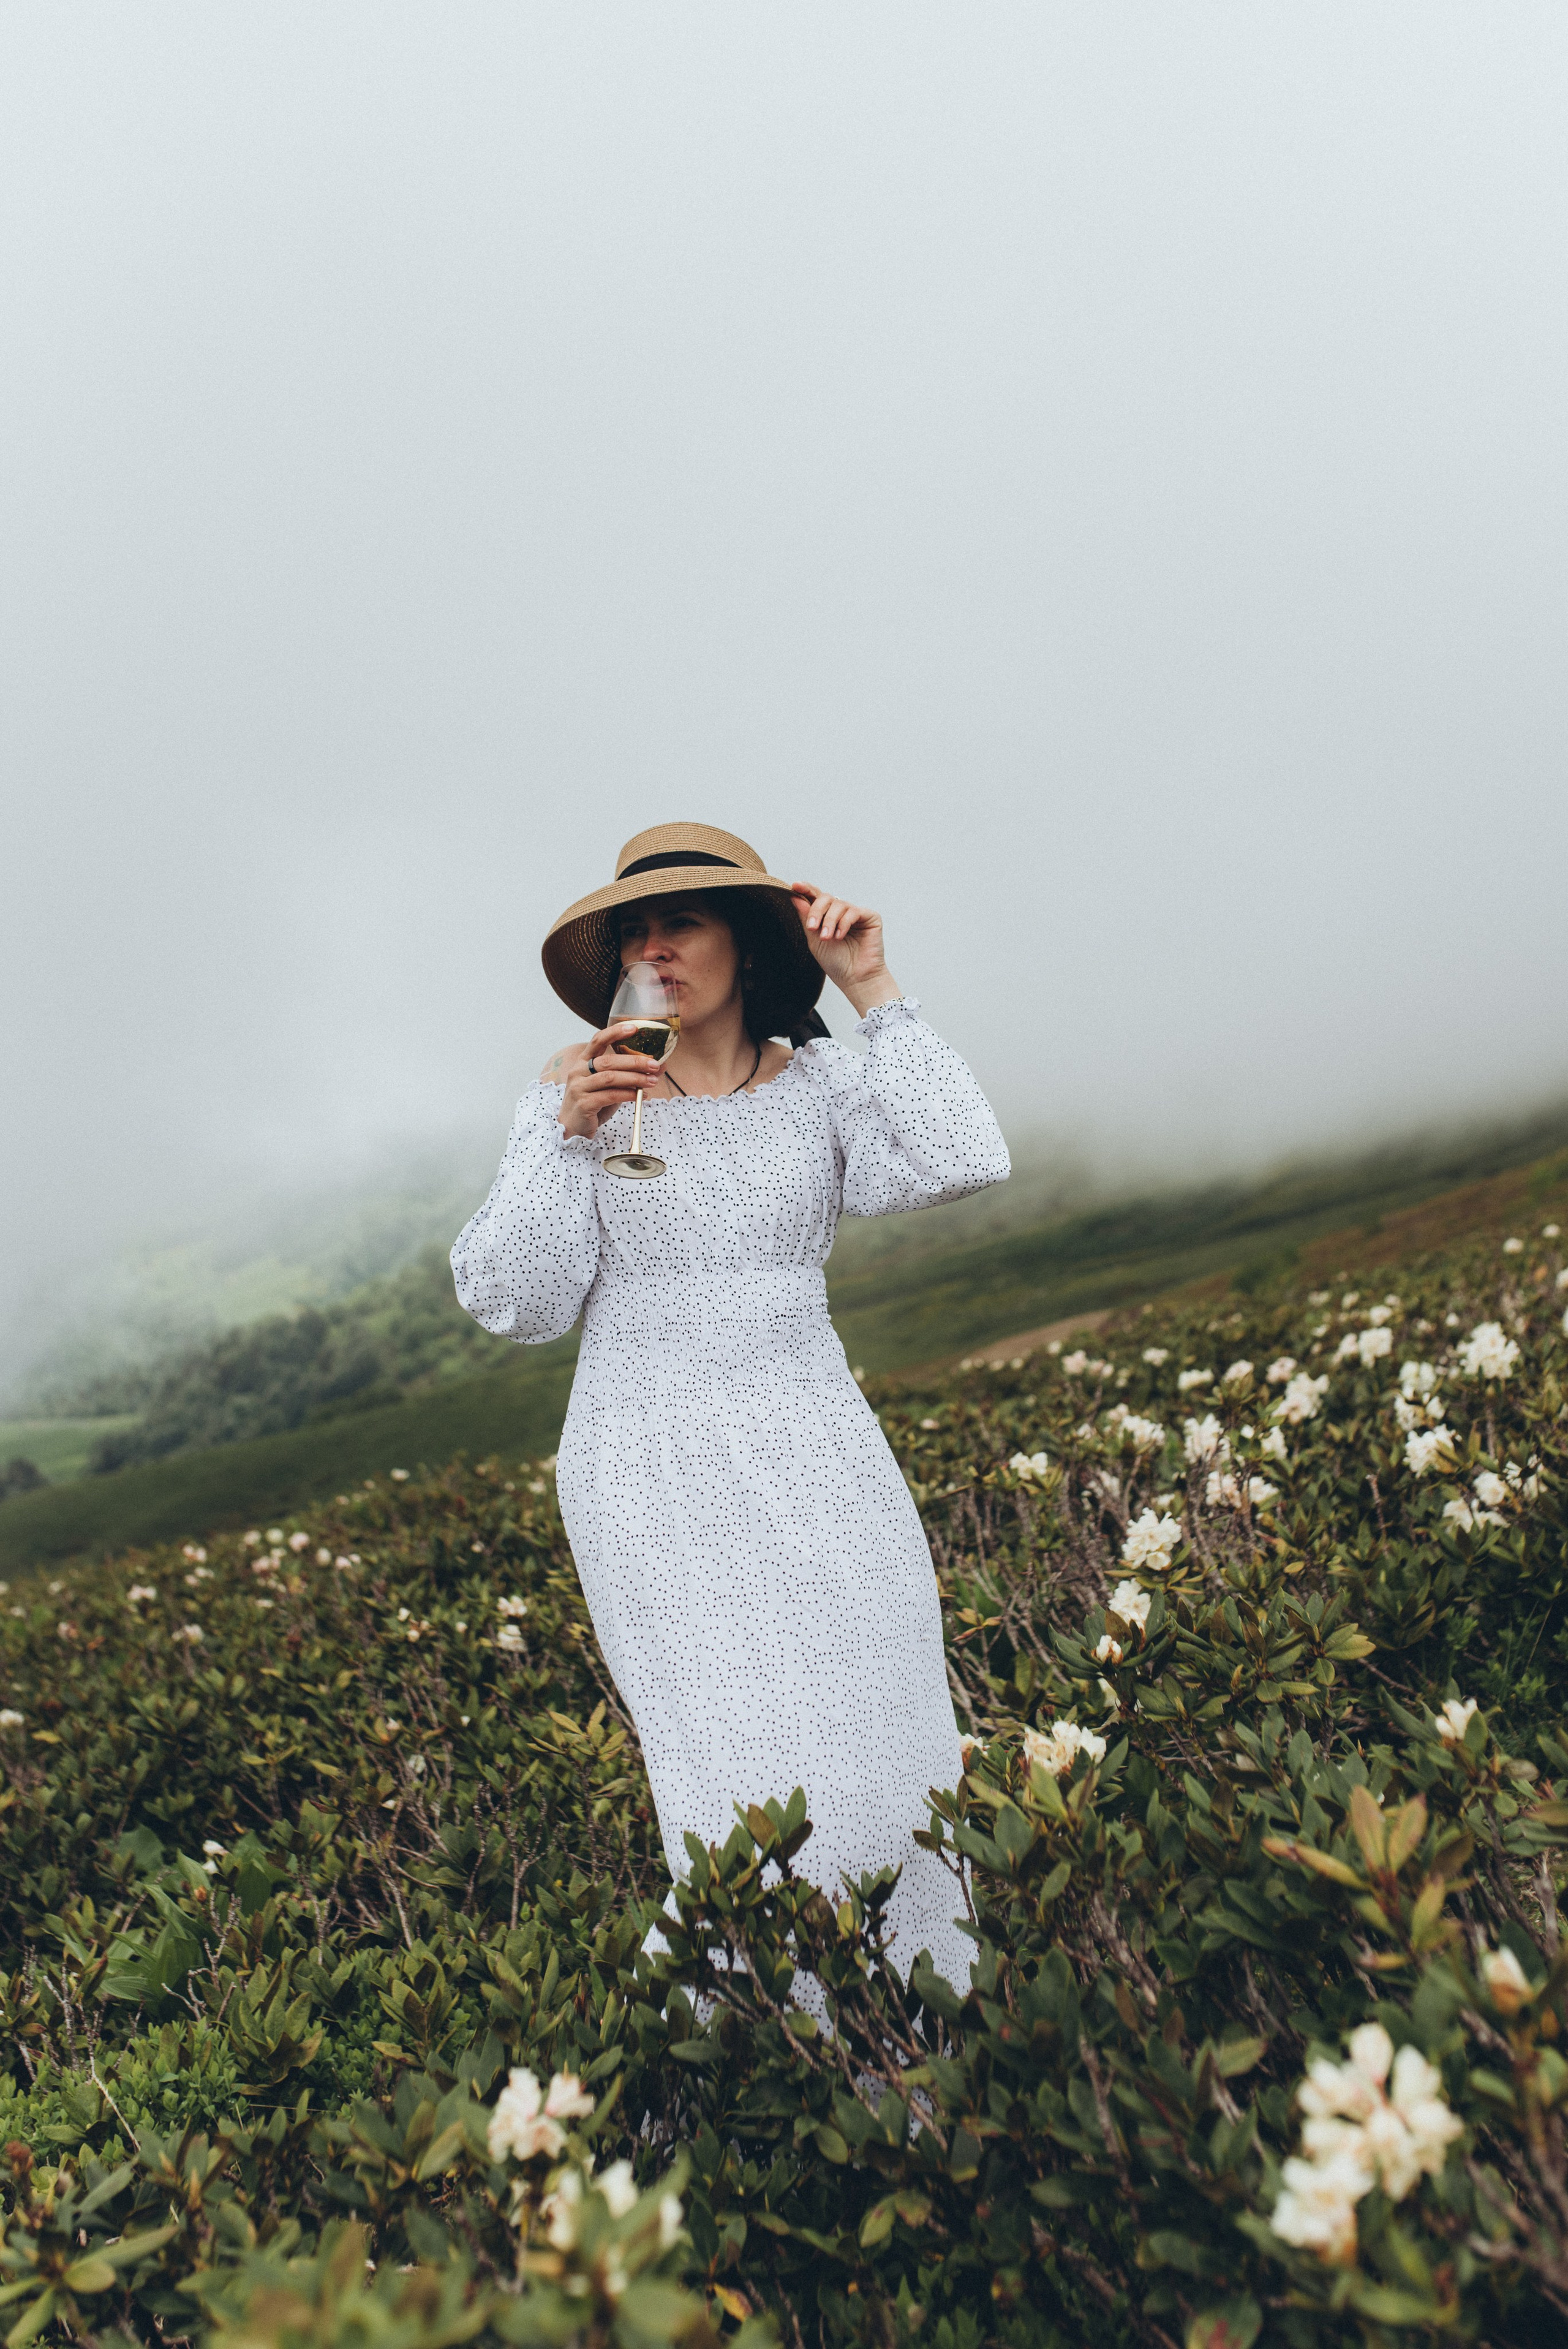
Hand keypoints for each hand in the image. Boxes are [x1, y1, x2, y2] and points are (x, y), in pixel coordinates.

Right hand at [558, 1022, 663, 1138]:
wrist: (573, 1127)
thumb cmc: (594, 1103)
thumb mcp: (611, 1086)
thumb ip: (629, 1074)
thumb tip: (660, 1065)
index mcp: (583, 1062)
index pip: (598, 1040)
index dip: (615, 1032)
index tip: (634, 1027)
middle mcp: (578, 1071)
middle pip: (609, 1061)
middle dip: (635, 1061)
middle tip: (654, 1064)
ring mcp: (579, 1087)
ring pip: (610, 1078)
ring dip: (635, 1078)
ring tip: (652, 1081)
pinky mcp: (583, 1104)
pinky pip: (609, 1095)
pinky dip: (628, 1094)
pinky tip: (640, 1096)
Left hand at [790, 883, 900, 1016]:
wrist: (855, 978)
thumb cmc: (836, 962)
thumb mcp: (814, 940)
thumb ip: (806, 918)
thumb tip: (795, 897)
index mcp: (827, 916)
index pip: (816, 898)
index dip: (806, 889)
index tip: (795, 886)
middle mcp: (842, 913)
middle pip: (826, 898)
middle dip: (816, 910)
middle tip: (812, 927)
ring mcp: (856, 914)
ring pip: (838, 904)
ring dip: (829, 921)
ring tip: (827, 938)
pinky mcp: (871, 917)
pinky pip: (853, 911)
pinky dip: (843, 923)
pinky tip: (840, 936)